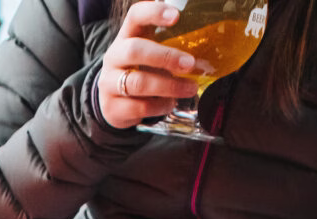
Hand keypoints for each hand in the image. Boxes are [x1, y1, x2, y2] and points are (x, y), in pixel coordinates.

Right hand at [96, 1, 203, 129]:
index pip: (135, 16)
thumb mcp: (149, 52)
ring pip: (139, 83)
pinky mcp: (113, 107)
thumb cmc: (139, 71)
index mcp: (126, 36)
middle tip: (190, 64)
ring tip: (190, 88)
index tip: (176, 16)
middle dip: (165, 57)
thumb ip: (168, 43)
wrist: (112, 103)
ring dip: (169, 86)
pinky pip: (140, 107)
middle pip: (134, 50)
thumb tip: (207, 46)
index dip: (154, 12)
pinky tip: (171, 103)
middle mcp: (114, 57)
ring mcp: (109, 83)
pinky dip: (160, 106)